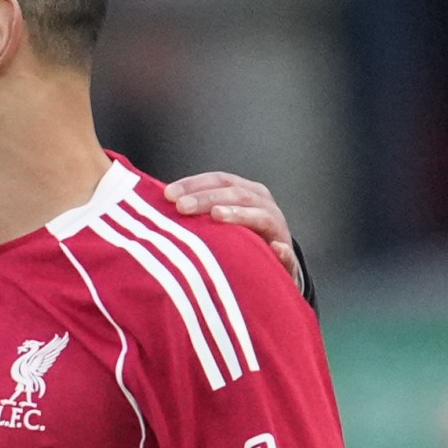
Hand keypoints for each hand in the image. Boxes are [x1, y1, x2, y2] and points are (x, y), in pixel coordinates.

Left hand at [164, 172, 300, 284]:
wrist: (276, 266)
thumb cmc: (240, 239)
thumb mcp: (220, 220)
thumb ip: (197, 210)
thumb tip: (160, 201)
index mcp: (246, 192)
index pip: (220, 180)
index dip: (194, 184)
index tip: (168, 194)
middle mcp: (263, 205)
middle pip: (236, 194)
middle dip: (207, 198)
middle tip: (182, 207)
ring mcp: (277, 229)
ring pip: (261, 216)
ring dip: (239, 214)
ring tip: (217, 215)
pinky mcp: (288, 257)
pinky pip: (287, 254)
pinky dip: (281, 250)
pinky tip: (274, 249)